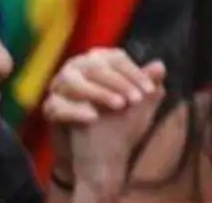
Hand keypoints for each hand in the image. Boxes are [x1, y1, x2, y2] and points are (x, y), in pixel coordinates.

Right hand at [43, 48, 167, 202]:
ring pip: (74, 82)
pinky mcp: (51, 107)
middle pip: (96, 67)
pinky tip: (93, 117)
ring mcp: (60, 86)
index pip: (116, 58)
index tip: (149, 91)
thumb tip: (160, 66)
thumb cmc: (120, 120)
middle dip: (118, 82)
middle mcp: (77, 67)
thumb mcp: (139, 105)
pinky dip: (76, 109)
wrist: (97, 153)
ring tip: (119, 105)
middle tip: (136, 99)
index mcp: (100, 59)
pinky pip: (59, 105)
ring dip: (98, 92)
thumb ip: (149, 85)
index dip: (134, 73)